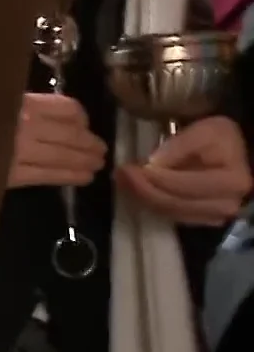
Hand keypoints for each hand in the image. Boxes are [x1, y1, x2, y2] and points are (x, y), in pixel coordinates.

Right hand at [8, 93, 106, 188]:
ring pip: (63, 156)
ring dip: (85, 161)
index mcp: (26, 104)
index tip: (83, 124)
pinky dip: (70, 176)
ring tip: (97, 164)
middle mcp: (29, 126)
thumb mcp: (0, 100)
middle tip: (101, 150)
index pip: (67, 108)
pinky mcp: (13, 175)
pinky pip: (48, 176)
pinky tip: (84, 177)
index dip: (81, 117)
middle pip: (70, 135)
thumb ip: (23, 105)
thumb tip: (48, 113)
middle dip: (90, 144)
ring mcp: (21, 152)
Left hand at [115, 115, 250, 225]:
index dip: (152, 178)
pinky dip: (151, 203)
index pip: (182, 185)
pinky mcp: (204, 220)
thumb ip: (180, 145)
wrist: (233, 154)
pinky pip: (172, 216)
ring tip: (122, 181)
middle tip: (118, 175)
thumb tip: (154, 163)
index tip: (126, 167)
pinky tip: (137, 190)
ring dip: (142, 197)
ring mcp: (216, 217)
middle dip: (141, 189)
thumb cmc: (220, 139)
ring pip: (169, 212)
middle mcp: (226, 205)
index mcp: (230, 182)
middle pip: (173, 203)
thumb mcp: (205, 131)